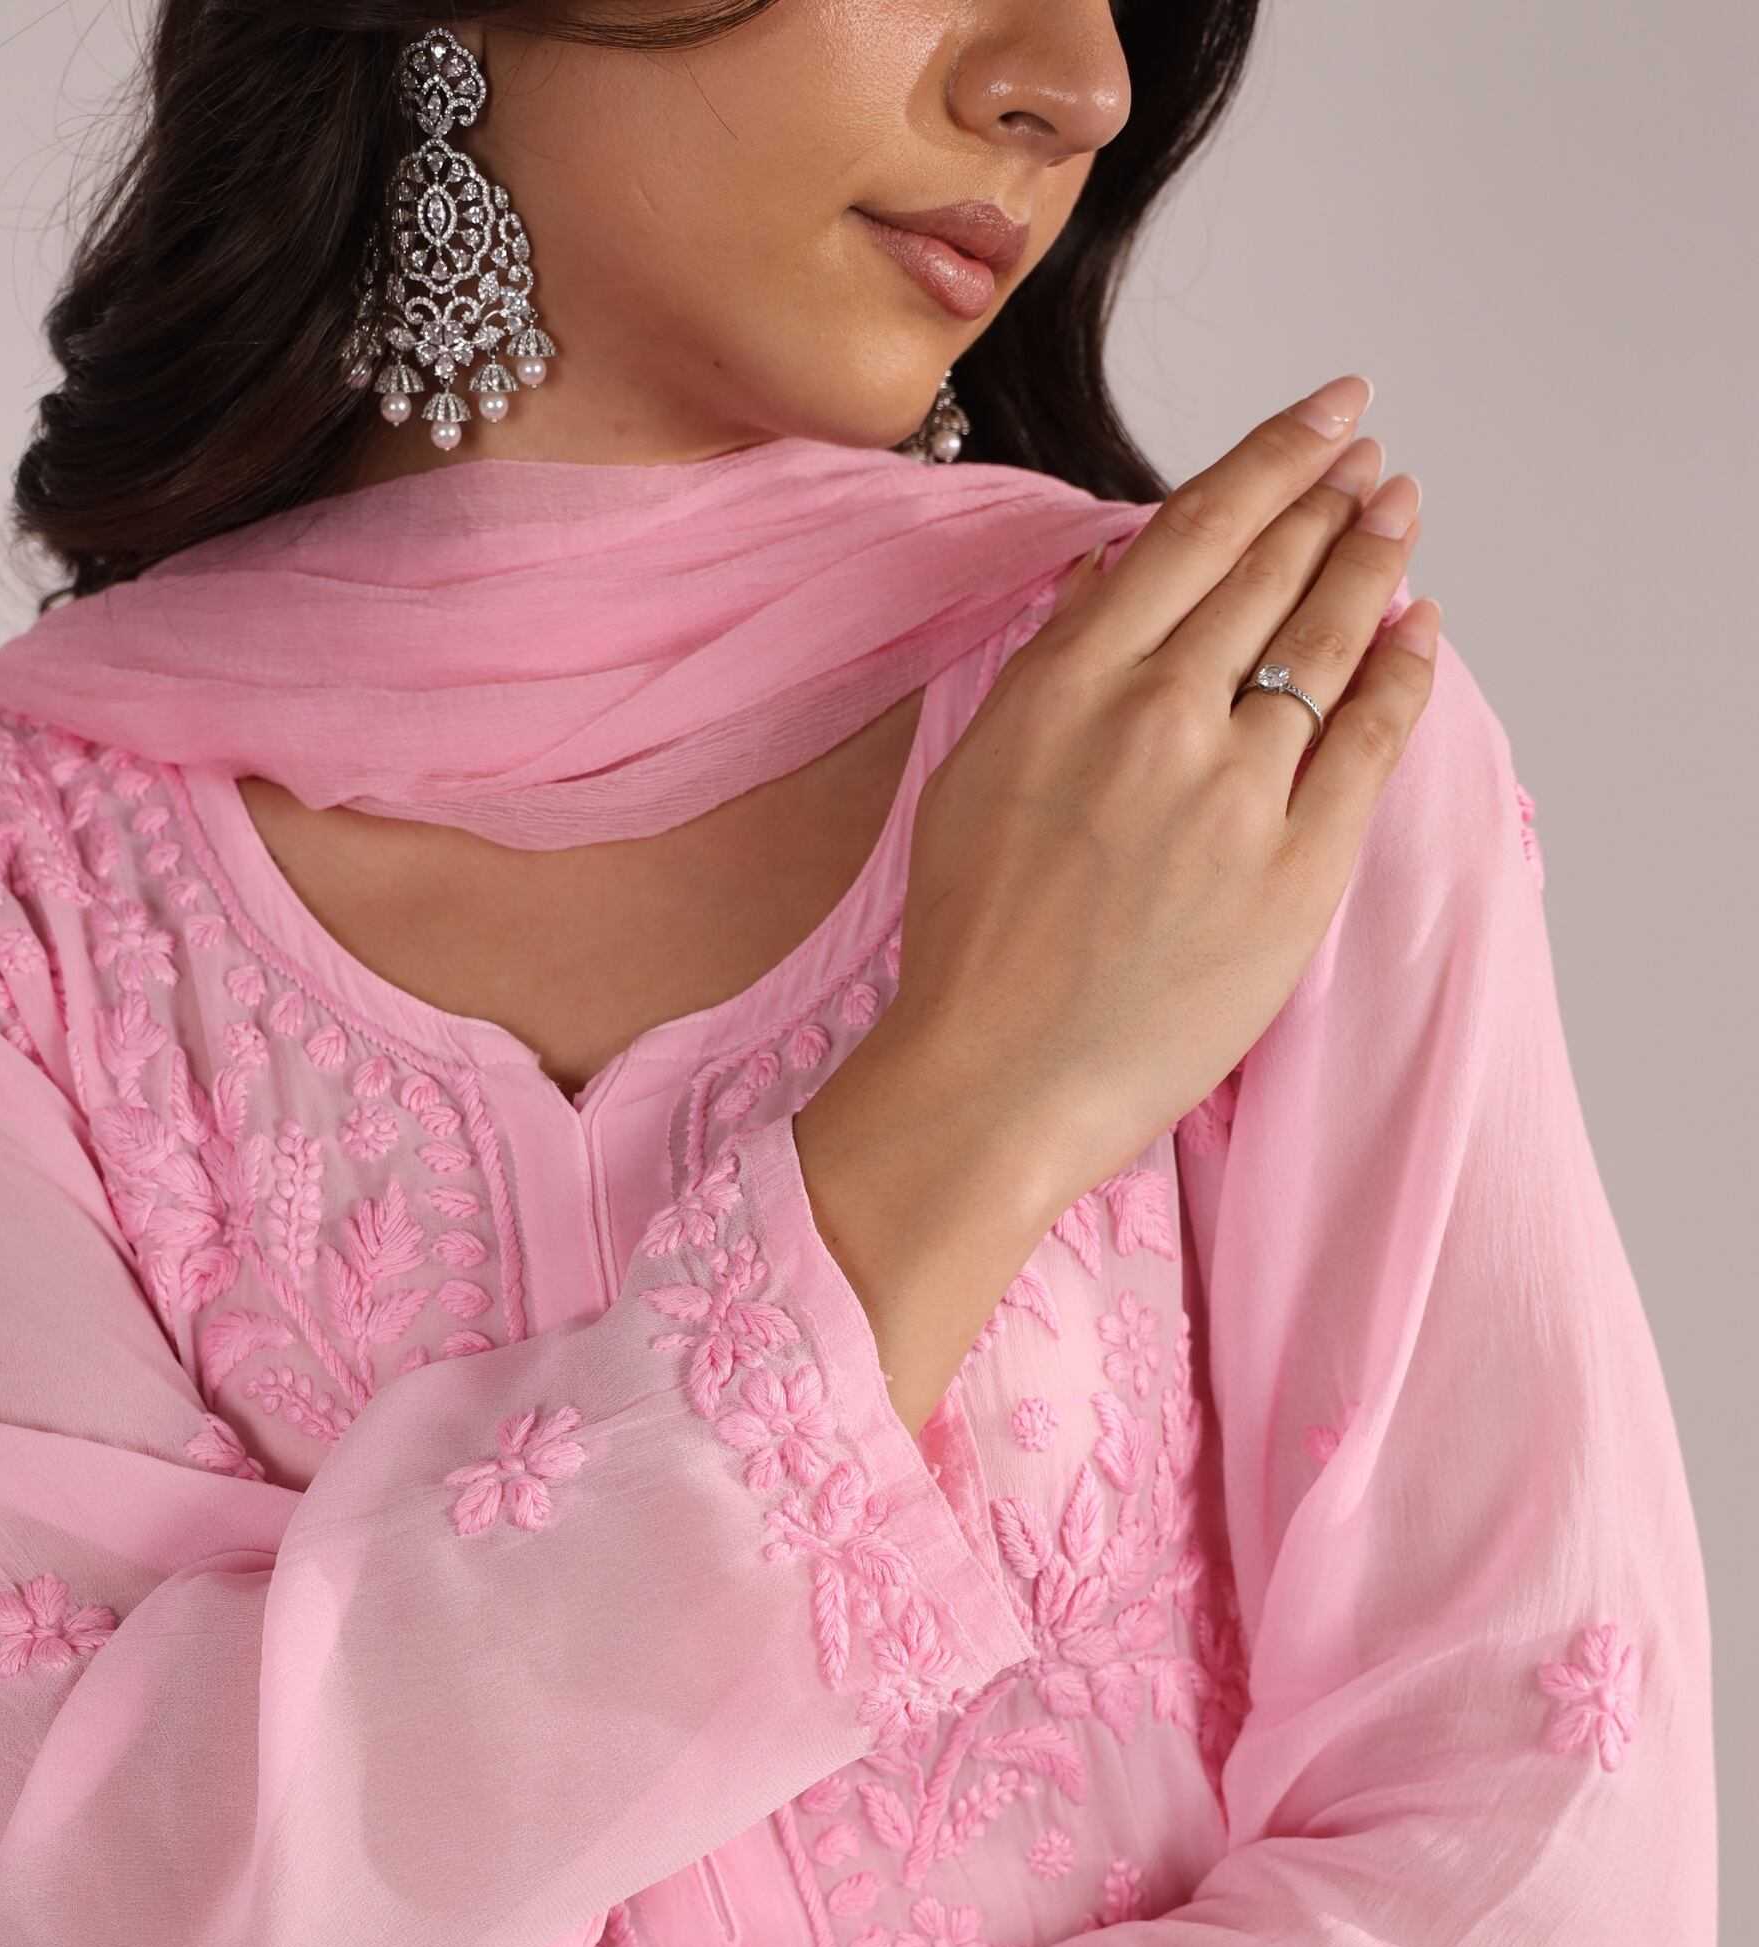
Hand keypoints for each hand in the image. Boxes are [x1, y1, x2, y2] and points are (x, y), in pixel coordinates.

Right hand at [881, 371, 1439, 1210]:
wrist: (993, 1086)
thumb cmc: (970, 950)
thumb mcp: (979, 774)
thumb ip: (1056, 668)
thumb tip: (1123, 575)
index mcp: (1066, 684)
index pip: (1192, 532)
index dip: (1273, 459)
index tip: (1324, 415)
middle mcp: (1155, 715)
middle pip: (1271, 571)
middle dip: (1332, 499)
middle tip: (1370, 460)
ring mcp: (1233, 792)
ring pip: (1328, 638)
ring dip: (1373, 560)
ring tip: (1398, 515)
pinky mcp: (1294, 869)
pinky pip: (1369, 740)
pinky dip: (1403, 670)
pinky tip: (1420, 629)